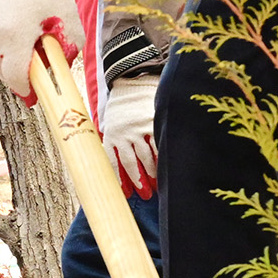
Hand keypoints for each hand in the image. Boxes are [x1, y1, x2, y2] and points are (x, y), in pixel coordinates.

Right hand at [0, 0, 74, 101]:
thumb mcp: (65, 11)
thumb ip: (71, 44)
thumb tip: (64, 69)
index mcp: (14, 34)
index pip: (17, 78)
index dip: (28, 87)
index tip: (37, 91)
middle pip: (4, 73)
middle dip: (20, 71)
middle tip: (35, 56)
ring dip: (9, 56)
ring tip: (22, 34)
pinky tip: (8, 24)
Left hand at [101, 73, 159, 198]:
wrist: (132, 82)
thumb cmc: (120, 110)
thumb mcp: (110, 126)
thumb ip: (113, 146)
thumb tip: (118, 172)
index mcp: (110, 135)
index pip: (113, 163)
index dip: (120, 180)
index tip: (126, 195)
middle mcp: (123, 133)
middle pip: (132, 163)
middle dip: (139, 181)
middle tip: (146, 195)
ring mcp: (139, 128)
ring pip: (147, 156)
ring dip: (153, 173)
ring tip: (158, 185)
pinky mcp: (153, 121)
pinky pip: (159, 143)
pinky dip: (163, 156)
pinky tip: (167, 166)